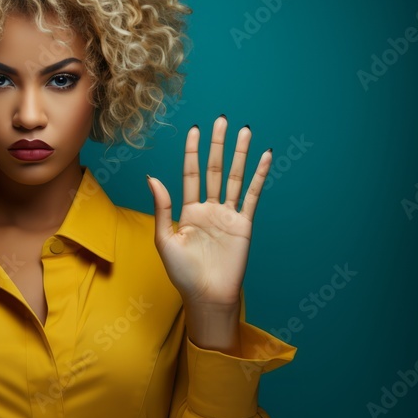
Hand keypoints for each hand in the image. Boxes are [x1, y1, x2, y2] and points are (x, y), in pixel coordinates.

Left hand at [146, 115, 270, 311]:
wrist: (206, 296)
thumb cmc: (182, 273)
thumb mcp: (165, 239)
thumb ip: (162, 207)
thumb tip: (152, 178)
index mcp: (189, 210)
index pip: (191, 173)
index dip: (193, 151)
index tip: (195, 129)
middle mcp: (209, 208)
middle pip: (215, 169)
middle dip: (217, 145)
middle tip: (221, 120)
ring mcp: (228, 215)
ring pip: (235, 177)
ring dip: (240, 154)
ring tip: (245, 131)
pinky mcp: (244, 224)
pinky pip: (252, 195)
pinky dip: (258, 176)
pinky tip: (264, 157)